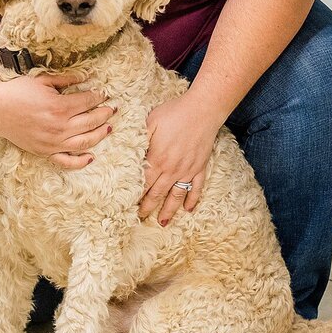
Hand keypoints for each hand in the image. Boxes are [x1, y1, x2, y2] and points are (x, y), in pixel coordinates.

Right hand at [0, 72, 114, 169]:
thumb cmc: (17, 91)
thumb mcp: (42, 80)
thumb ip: (66, 79)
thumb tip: (86, 77)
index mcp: (59, 107)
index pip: (88, 102)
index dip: (98, 96)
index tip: (103, 93)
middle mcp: (59, 127)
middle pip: (91, 121)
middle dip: (104, 113)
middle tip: (112, 109)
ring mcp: (52, 142)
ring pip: (85, 142)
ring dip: (100, 134)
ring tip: (108, 127)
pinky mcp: (44, 152)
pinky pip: (66, 161)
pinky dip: (80, 162)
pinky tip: (91, 156)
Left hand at [138, 93, 219, 224]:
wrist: (202, 110)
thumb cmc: (174, 113)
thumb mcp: (150, 122)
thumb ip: (140, 139)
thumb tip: (129, 153)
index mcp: (157, 159)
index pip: (143, 183)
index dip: (136, 195)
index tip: (129, 206)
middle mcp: (172, 169)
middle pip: (158, 193)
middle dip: (148, 207)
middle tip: (141, 218)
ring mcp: (187, 170)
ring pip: (176, 195)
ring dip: (169, 210)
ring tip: (163, 222)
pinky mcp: (200, 167)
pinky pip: (197, 187)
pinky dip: (193, 199)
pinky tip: (189, 209)